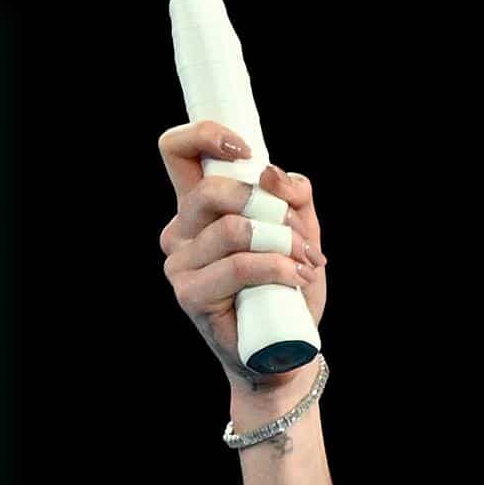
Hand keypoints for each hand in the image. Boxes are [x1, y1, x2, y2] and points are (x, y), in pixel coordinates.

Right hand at [157, 120, 326, 394]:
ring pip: (233, 229)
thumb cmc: (288, 287)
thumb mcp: (301, 231)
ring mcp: (180, 263)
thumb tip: (272, 174)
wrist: (287, 348)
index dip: (205, 136)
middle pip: (212, 190)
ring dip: (284, 242)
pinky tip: (296, 280)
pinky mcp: (189, 294)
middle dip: (269, 206)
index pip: (177, 152)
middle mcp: (181, 231)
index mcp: (200, 207)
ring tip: (306, 264)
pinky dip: (277, 268)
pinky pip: (239, 265)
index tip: (245, 152)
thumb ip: (292, 196)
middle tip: (302, 236)